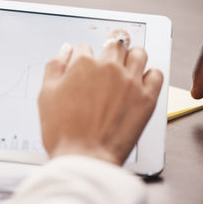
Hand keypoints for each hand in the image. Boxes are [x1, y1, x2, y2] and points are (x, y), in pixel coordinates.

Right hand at [38, 31, 162, 165]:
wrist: (84, 157)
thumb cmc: (63, 131)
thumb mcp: (46, 95)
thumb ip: (55, 66)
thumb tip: (65, 50)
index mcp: (83, 64)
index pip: (84, 47)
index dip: (81, 58)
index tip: (82, 68)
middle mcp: (109, 67)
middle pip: (114, 45)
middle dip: (109, 51)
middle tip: (108, 61)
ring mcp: (130, 82)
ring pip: (139, 53)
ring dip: (132, 57)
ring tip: (127, 68)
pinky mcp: (147, 98)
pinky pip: (156, 74)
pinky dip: (150, 75)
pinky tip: (141, 83)